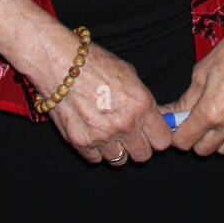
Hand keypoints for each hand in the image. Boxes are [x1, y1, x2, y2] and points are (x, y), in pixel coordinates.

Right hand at [0, 0, 170, 165]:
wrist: (60, 63)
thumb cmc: (95, 63)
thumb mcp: (130, 75)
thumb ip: (144, 102)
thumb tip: (156, 118)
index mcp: (142, 105)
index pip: (163, 141)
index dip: (159, 136)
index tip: (153, 132)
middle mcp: (125, 124)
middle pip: (143, 155)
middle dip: (140, 145)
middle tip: (131, 133)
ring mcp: (102, 136)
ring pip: (120, 160)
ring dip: (117, 149)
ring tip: (109, 131)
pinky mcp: (81, 143)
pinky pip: (96, 159)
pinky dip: (96, 150)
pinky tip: (93, 132)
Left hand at [167, 0, 223, 156]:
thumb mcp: (201, 73)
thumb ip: (186, 100)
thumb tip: (173, 113)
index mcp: (210, 111)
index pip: (184, 141)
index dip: (178, 134)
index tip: (178, 127)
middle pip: (204, 150)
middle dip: (196, 137)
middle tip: (197, 121)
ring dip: (218, 139)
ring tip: (218, 118)